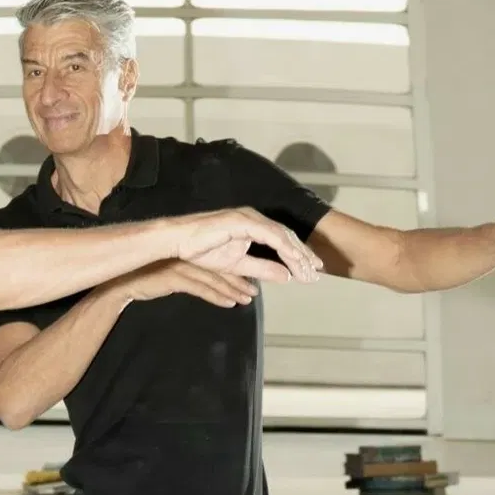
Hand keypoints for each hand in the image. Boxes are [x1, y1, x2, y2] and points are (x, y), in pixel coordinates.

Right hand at [107, 259, 259, 309]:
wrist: (122, 282)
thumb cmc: (144, 277)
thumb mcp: (169, 272)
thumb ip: (188, 275)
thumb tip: (208, 283)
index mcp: (189, 254)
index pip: (217, 262)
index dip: (235, 273)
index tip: (249, 282)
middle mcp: (188, 257)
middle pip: (220, 270)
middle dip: (239, 282)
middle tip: (254, 292)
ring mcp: (182, 266)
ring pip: (214, 279)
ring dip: (233, 290)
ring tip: (247, 299)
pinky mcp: (175, 277)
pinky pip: (201, 288)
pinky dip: (217, 296)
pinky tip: (229, 303)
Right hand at [170, 207, 323, 283]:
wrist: (178, 241)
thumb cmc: (200, 250)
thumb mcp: (237, 265)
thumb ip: (261, 269)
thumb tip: (287, 276)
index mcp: (254, 227)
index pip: (283, 241)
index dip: (298, 256)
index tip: (311, 271)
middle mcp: (255, 219)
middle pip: (287, 237)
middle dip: (303, 255)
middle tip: (317, 272)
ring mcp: (249, 218)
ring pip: (282, 235)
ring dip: (296, 253)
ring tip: (307, 269)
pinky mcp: (243, 220)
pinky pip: (269, 234)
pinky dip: (283, 247)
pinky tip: (292, 260)